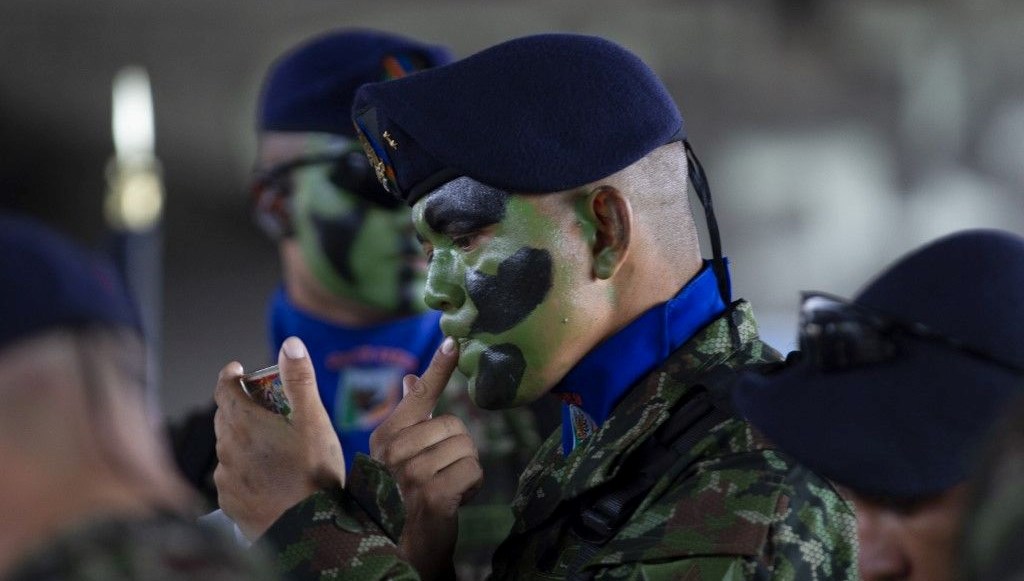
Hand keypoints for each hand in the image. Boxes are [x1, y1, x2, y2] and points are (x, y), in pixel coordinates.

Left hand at [213, 336, 343, 539]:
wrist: (308, 530)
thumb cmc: (314, 473)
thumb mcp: (314, 420)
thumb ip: (300, 380)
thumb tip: (291, 343)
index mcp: (244, 423)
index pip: (224, 389)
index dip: (231, 376)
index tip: (239, 370)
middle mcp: (227, 448)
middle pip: (225, 417)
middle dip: (241, 407)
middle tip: (266, 408)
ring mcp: (226, 478)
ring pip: (228, 448)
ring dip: (242, 441)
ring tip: (270, 448)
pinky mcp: (229, 503)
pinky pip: (231, 477)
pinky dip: (243, 470)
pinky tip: (265, 477)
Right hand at [370, 337, 481, 579]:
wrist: (396, 552)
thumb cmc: (399, 500)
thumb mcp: (396, 457)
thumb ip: (406, 417)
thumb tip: (410, 378)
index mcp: (385, 438)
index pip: (418, 396)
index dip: (438, 368)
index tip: (453, 342)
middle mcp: (394, 452)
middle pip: (453, 425)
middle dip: (457, 450)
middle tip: (439, 475)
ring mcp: (412, 474)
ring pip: (466, 447)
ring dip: (464, 470)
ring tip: (443, 488)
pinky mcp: (434, 495)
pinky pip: (473, 471)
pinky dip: (470, 487)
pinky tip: (453, 501)